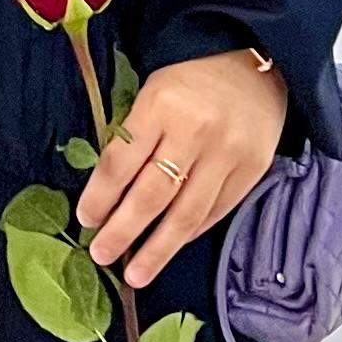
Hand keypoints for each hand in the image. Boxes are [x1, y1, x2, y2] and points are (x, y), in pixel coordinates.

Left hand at [78, 46, 286, 287]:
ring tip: (135, 273)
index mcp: (160, 106)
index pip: (121, 162)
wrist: (255, 67)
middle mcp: (195, 132)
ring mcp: (228, 154)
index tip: (86, 220)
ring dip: (157, 249)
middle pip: (152, 195)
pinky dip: (189, 233)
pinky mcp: (252, 170)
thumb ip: (134, 137)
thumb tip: (106, 195)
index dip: (100, 196)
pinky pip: (215, 212)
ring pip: (187, 214)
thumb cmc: (190, 82)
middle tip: (101, 255)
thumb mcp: (152, 94)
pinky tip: (170, 246)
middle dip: (123, 231)